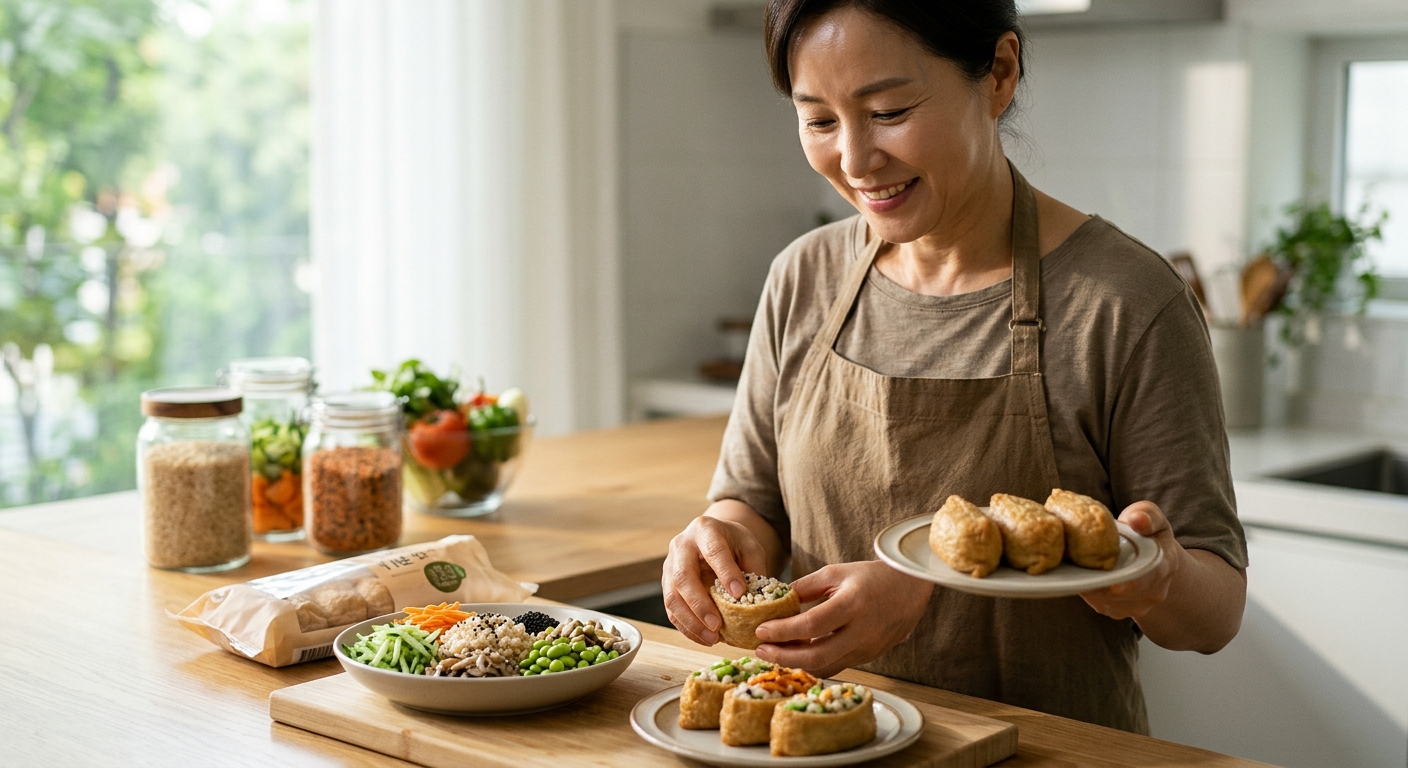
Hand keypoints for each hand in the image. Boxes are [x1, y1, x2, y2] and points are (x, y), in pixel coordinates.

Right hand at [662, 515, 768, 645]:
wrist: (712, 537)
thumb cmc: (734, 543)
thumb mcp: (750, 547)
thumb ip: (754, 568)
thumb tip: (759, 602)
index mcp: (705, 530)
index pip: (713, 551)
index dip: (726, 572)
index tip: (739, 594)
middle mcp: (681, 546)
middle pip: (683, 576)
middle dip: (700, 604)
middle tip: (718, 625)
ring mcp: (670, 566)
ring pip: (672, 597)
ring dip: (691, 621)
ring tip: (712, 638)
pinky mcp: (667, 584)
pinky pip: (671, 609)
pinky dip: (686, 627)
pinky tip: (704, 638)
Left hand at [751, 561, 932, 678]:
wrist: (909, 588)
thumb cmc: (870, 577)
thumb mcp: (836, 573)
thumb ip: (805, 587)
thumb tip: (776, 600)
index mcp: (851, 604)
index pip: (811, 625)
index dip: (783, 631)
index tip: (761, 630)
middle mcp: (861, 631)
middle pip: (817, 655)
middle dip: (784, 656)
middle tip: (761, 650)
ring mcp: (867, 648)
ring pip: (826, 667)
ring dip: (796, 664)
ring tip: (775, 654)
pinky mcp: (868, 657)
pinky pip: (836, 667)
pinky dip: (813, 664)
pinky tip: (797, 655)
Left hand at [1080, 501, 1184, 621]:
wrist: (1151, 560)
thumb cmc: (1147, 533)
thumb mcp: (1151, 516)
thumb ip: (1146, 515)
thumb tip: (1137, 520)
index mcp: (1165, 566)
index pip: (1149, 578)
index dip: (1130, 584)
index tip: (1113, 586)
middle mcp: (1154, 592)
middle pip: (1122, 594)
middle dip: (1099, 582)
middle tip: (1075, 565)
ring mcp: (1136, 606)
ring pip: (1106, 600)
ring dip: (1090, 585)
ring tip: (1078, 564)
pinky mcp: (1116, 611)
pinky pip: (1097, 603)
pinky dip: (1087, 589)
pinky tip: (1082, 573)